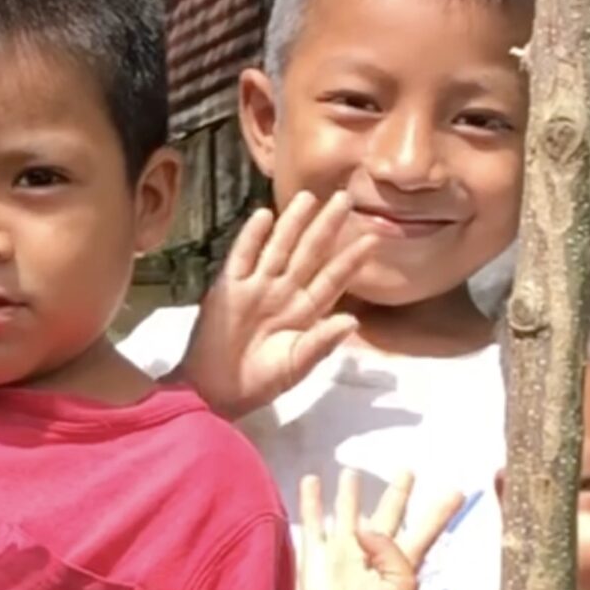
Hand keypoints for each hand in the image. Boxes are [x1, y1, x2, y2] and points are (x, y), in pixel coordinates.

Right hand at [176, 192, 376, 418]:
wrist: (216, 391)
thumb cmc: (260, 381)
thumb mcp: (297, 364)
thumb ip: (322, 341)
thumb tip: (353, 320)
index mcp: (304, 312)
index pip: (332, 280)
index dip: (351, 260)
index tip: (373, 239)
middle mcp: (283, 293)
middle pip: (309, 254)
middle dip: (326, 227)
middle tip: (345, 198)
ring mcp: (256, 288)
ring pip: (279, 248)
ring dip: (293, 223)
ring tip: (309, 198)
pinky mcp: (229, 288)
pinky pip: (242, 257)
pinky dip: (252, 237)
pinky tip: (264, 216)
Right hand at [295, 469, 464, 589]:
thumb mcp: (402, 587)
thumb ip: (389, 550)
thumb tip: (361, 526)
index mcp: (403, 564)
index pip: (426, 530)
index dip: (440, 511)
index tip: (458, 490)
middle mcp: (375, 554)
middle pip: (390, 515)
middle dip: (397, 493)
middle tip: (406, 468)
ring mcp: (344, 554)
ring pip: (349, 513)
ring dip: (350, 493)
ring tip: (350, 470)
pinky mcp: (316, 558)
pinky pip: (313, 522)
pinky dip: (310, 501)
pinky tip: (310, 480)